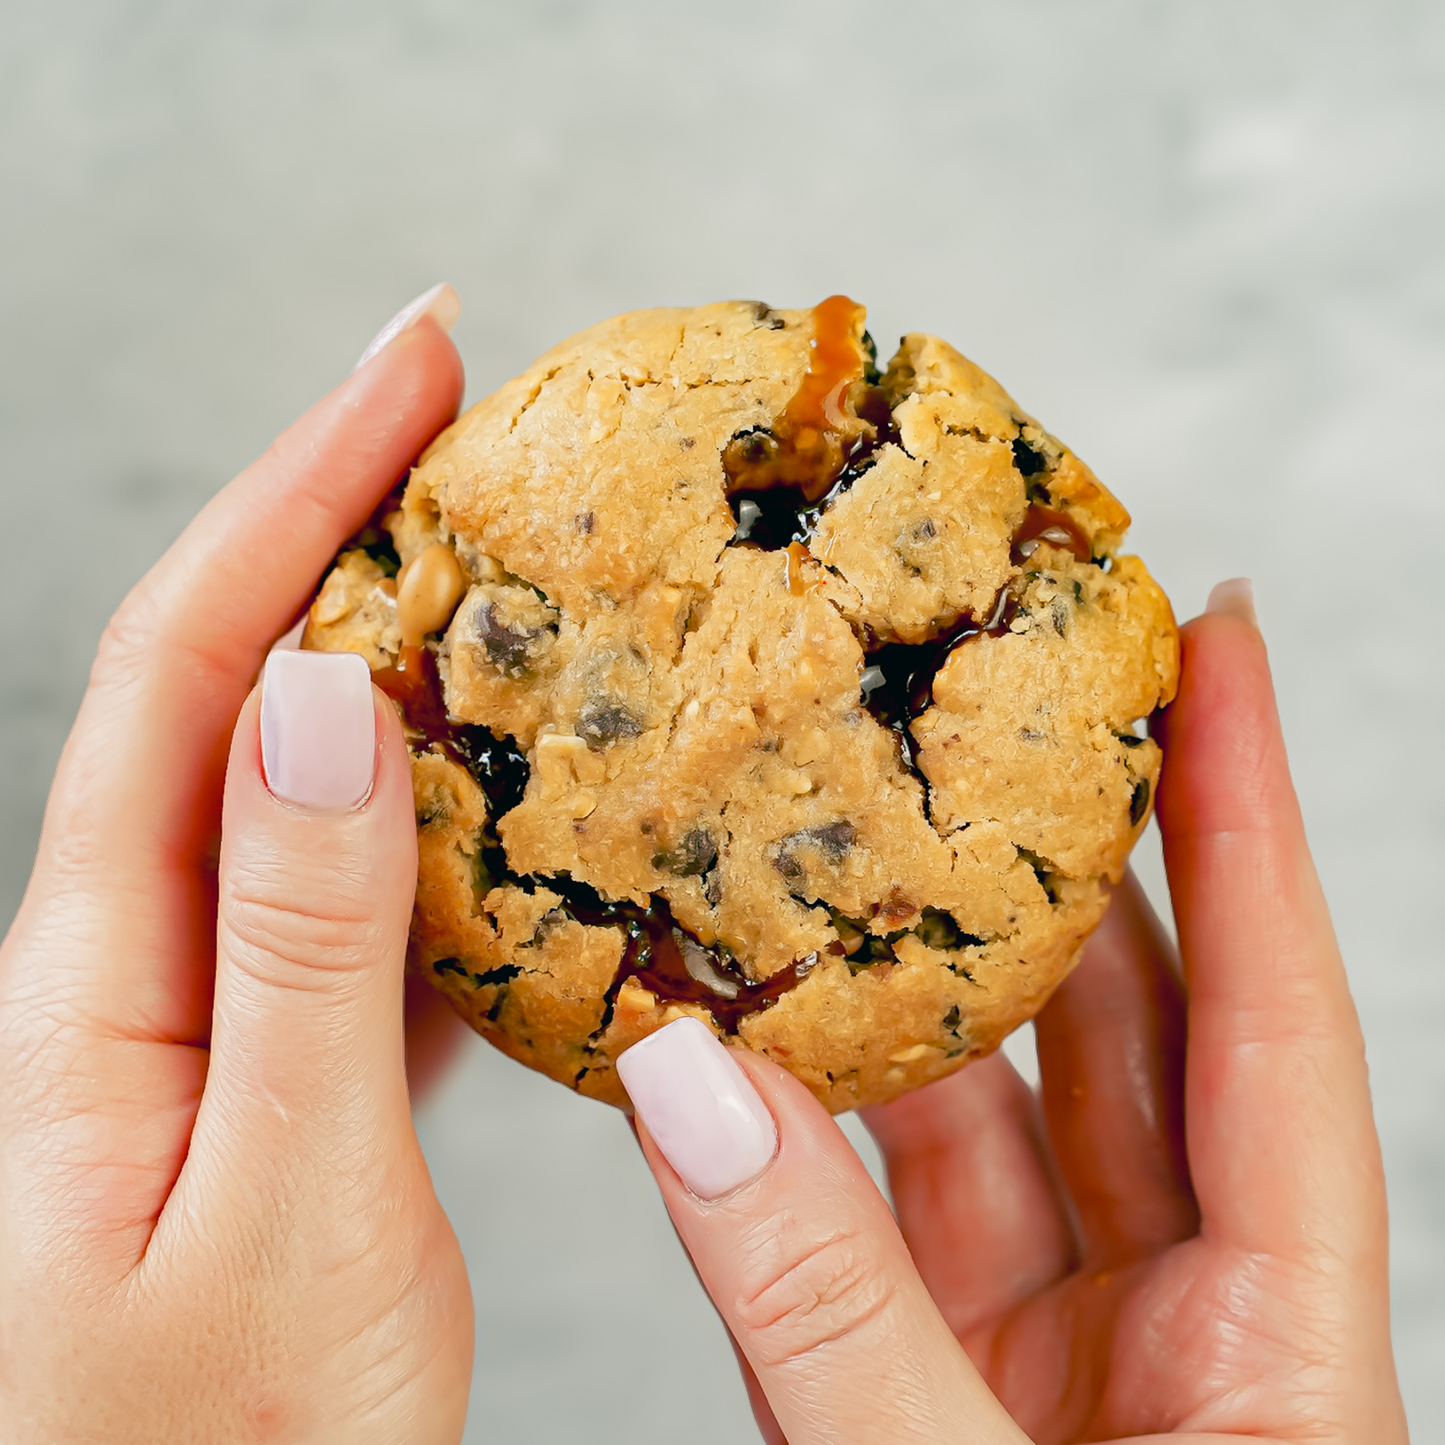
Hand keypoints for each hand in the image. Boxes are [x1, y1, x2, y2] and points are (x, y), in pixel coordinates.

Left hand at [0, 295, 472, 1442]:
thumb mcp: (290, 1206)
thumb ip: (306, 949)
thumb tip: (328, 701)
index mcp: (105, 983)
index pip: (195, 661)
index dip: (303, 487)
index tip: (415, 358)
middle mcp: (136, 969)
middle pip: (233, 684)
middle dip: (344, 521)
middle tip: (472, 419)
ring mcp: (206, 1011)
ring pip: (302, 778)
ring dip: (397, 655)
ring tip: (505, 567)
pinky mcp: (278, 1063)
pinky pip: (354, 890)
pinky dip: (436, 812)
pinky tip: (510, 795)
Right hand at [619, 589, 1409, 1443]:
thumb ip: (831, 1311)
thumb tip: (694, 1089)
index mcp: (1279, 1350)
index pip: (1272, 1016)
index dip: (1245, 819)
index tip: (1216, 643)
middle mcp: (1167, 1327)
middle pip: (1118, 1033)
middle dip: (1051, 861)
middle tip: (983, 701)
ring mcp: (1034, 1358)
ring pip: (968, 1117)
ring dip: (889, 991)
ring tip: (818, 842)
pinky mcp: (915, 1397)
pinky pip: (853, 1224)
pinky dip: (784, 1139)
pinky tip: (720, 1043)